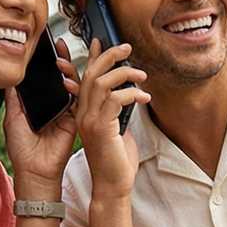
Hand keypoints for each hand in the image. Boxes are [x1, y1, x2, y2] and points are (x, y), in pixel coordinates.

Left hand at [3, 39, 82, 192]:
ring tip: (64, 54)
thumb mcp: (12, 118)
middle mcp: (57, 106)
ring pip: (74, 85)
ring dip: (71, 68)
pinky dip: (77, 87)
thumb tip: (9, 79)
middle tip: (61, 43)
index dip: (50, 63)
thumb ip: (14, 98)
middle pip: (64, 78)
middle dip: (64, 59)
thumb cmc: (22, 150)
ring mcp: (68, 113)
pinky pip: (80, 100)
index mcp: (43, 104)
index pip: (48, 79)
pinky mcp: (76, 120)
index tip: (48, 47)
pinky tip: (70, 77)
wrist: (34, 171)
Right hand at [73, 39, 147, 197]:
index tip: (101, 41)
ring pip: (101, 83)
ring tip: (142, 75)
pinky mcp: (101, 128)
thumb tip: (129, 97)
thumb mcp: (117, 130)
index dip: (92, 57)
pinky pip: (114, 100)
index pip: (84, 78)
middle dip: (109, 56)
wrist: (112, 186)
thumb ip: (117, 112)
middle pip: (91, 74)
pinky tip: (144, 97)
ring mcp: (89, 121)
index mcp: (84, 112)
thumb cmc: (116, 161)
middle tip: (127, 48)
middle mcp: (82, 114)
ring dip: (124, 74)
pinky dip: (131, 93)